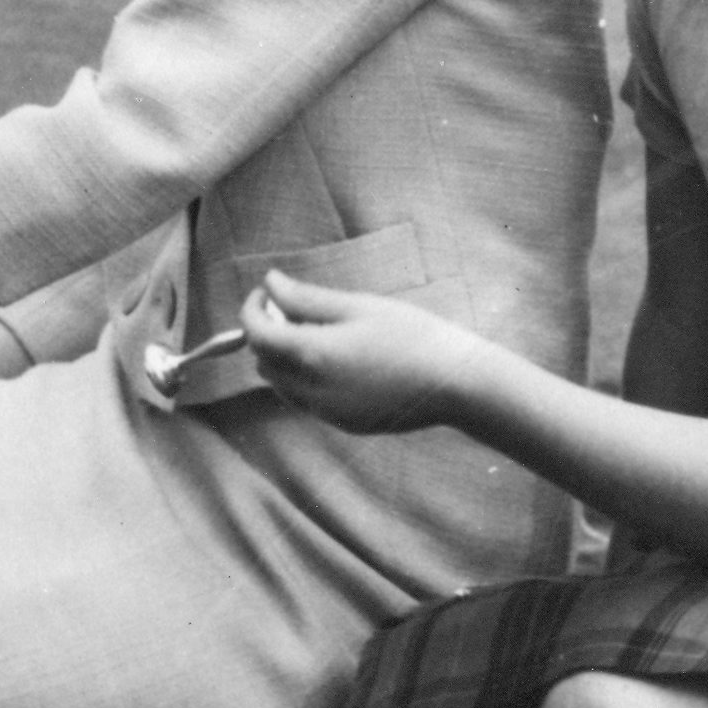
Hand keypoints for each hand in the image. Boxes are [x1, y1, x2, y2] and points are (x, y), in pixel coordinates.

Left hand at [240, 273, 487, 434]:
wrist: (456, 384)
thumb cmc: (413, 336)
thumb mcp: (358, 306)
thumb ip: (306, 298)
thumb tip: (270, 283)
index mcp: (313, 356)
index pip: (256, 334)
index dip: (252, 309)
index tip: (265, 292)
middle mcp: (312, 391)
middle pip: (264, 361)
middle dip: (268, 332)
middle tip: (296, 308)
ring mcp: (327, 413)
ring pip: (281, 385)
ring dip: (285, 358)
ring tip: (322, 333)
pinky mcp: (344, 424)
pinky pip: (307, 400)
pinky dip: (306, 378)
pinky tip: (341, 359)